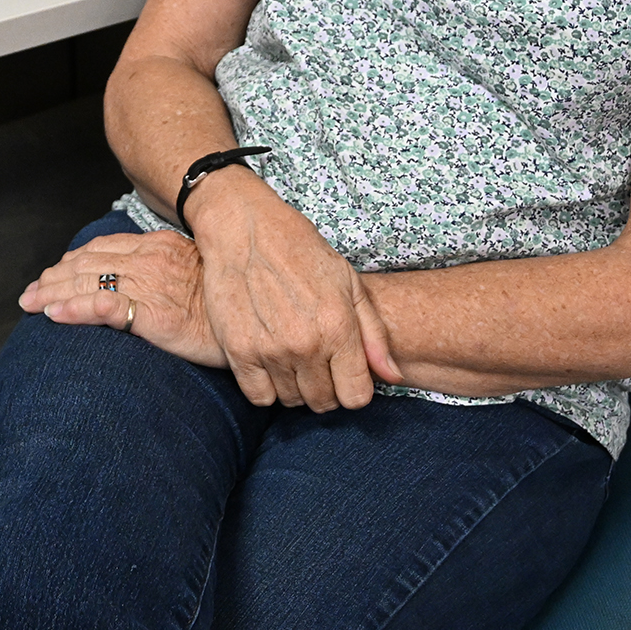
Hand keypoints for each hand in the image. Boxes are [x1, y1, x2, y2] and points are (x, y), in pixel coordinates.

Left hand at [19, 229, 226, 368]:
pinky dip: (74, 310)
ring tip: (30, 304)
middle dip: (52, 279)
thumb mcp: (196, 274)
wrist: (259, 320)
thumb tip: (146, 281)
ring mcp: (149, 285)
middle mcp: (148, 260)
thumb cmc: (229, 303)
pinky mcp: (153, 314)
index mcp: (157, 247)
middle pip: (86, 263)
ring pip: (87, 282)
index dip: (71, 261)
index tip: (52, 275)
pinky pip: (105, 307)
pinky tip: (53, 316)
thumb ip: (168, 270)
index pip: (102, 249)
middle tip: (28, 295)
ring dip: (52, 293)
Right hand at [187, 173, 397, 411]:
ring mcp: (269, 349)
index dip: (352, 388)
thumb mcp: (348, 282)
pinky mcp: (237, 349)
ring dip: (294, 386)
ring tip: (291, 356)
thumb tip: (393, 377)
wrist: (244, 226)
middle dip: (325, 389)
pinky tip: (269, 363)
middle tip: (316, 363)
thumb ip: (373, 335)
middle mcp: (305, 344)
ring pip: (291, 401)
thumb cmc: (300, 249)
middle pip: (323, 403)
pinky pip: (258, 395)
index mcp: (338, 327)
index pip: (356, 397)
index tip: (343, 373)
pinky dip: (265, 387)